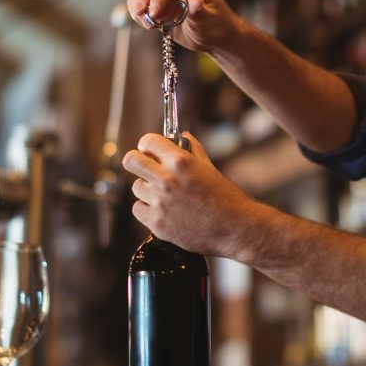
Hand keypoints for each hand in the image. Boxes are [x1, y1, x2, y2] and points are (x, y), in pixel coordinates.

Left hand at [123, 132, 255, 257]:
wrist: (235, 229)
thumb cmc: (226, 197)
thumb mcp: (210, 168)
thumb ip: (193, 150)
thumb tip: (183, 136)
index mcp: (181, 162)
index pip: (148, 141)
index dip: (147, 144)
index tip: (148, 149)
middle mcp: (167, 180)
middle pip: (131, 161)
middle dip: (137, 161)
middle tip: (145, 168)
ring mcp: (160, 203)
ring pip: (137, 187)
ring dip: (147, 188)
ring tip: (164, 195)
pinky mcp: (157, 224)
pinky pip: (138, 209)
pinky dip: (147, 209)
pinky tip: (162, 210)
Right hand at [127, 0, 241, 52]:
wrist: (211, 35)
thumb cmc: (215, 25)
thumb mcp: (210, 21)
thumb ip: (200, 11)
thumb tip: (195, 0)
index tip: (154, 13)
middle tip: (140, 12)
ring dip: (140, 6)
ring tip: (154, 25)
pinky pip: (135, 1)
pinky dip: (137, 14)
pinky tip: (151, 25)